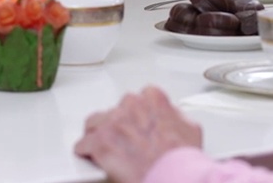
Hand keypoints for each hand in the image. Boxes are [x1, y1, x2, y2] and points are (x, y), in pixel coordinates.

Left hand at [74, 87, 201, 182]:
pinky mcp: (100, 142)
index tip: (135, 126)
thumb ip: (172, 115)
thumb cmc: (182, 159)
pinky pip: (83, 144)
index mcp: (152, 98)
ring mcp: (114, 122)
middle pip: (113, 111)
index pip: (136, 100)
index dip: (135, 117)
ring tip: (108, 150)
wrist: (174, 176)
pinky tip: (94, 159)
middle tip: (124, 142)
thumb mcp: (189, 127)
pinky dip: (87, 152)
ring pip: (95, 124)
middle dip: (117, 126)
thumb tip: (168, 116)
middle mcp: (130, 105)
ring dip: (101, 136)